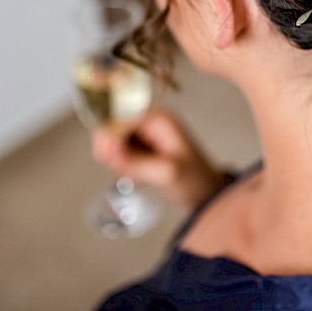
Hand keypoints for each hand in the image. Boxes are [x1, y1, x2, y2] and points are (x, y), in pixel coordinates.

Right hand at [92, 108, 224, 210]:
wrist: (206, 194)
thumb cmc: (194, 180)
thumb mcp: (166, 173)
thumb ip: (136, 161)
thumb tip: (108, 150)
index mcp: (159, 119)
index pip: (120, 117)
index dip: (108, 136)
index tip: (105, 158)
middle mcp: (150, 122)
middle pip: (114, 128)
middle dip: (112, 151)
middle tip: (121, 170)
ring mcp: (146, 134)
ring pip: (114, 142)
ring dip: (118, 161)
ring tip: (135, 176)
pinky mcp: (143, 148)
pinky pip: (120, 153)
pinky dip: (123, 166)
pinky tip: (137, 177)